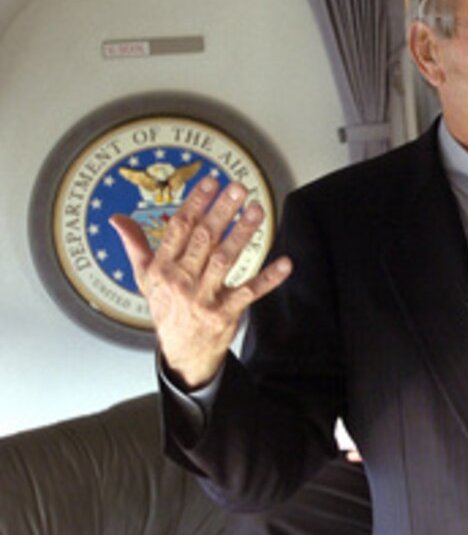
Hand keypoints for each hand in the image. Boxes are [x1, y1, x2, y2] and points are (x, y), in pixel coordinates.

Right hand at [110, 177, 291, 388]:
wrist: (181, 353)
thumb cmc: (167, 309)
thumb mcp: (146, 279)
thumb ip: (135, 246)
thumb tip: (116, 218)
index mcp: (162, 268)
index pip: (178, 228)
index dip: (195, 203)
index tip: (211, 181)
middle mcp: (182, 281)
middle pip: (203, 239)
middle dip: (221, 211)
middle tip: (239, 188)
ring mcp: (204, 297)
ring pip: (225, 259)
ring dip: (242, 233)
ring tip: (257, 210)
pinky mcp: (226, 313)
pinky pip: (250, 292)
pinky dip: (269, 278)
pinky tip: (285, 263)